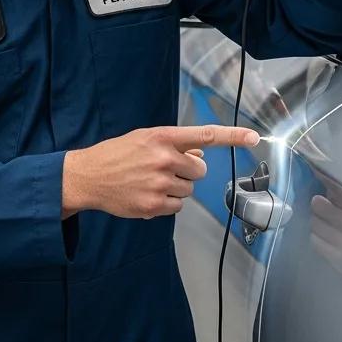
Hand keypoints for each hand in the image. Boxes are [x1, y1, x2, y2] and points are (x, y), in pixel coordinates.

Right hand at [63, 124, 259, 219]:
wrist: (87, 177)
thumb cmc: (116, 155)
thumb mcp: (143, 139)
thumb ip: (173, 144)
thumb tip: (199, 156)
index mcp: (162, 137)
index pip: (205, 135)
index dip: (233, 136)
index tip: (254, 137)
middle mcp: (163, 158)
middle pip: (199, 170)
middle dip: (187, 171)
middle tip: (163, 170)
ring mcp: (159, 183)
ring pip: (188, 190)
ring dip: (175, 188)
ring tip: (150, 182)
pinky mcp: (154, 205)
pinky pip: (177, 206)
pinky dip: (167, 203)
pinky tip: (147, 195)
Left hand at [310, 180, 341, 292]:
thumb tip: (326, 182)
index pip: (338, 189)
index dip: (323, 179)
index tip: (314, 170)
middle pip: (317, 204)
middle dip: (317, 210)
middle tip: (323, 216)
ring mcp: (341, 238)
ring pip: (312, 222)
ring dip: (315, 226)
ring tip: (326, 232)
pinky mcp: (332, 252)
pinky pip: (312, 238)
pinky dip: (316, 240)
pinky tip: (326, 243)